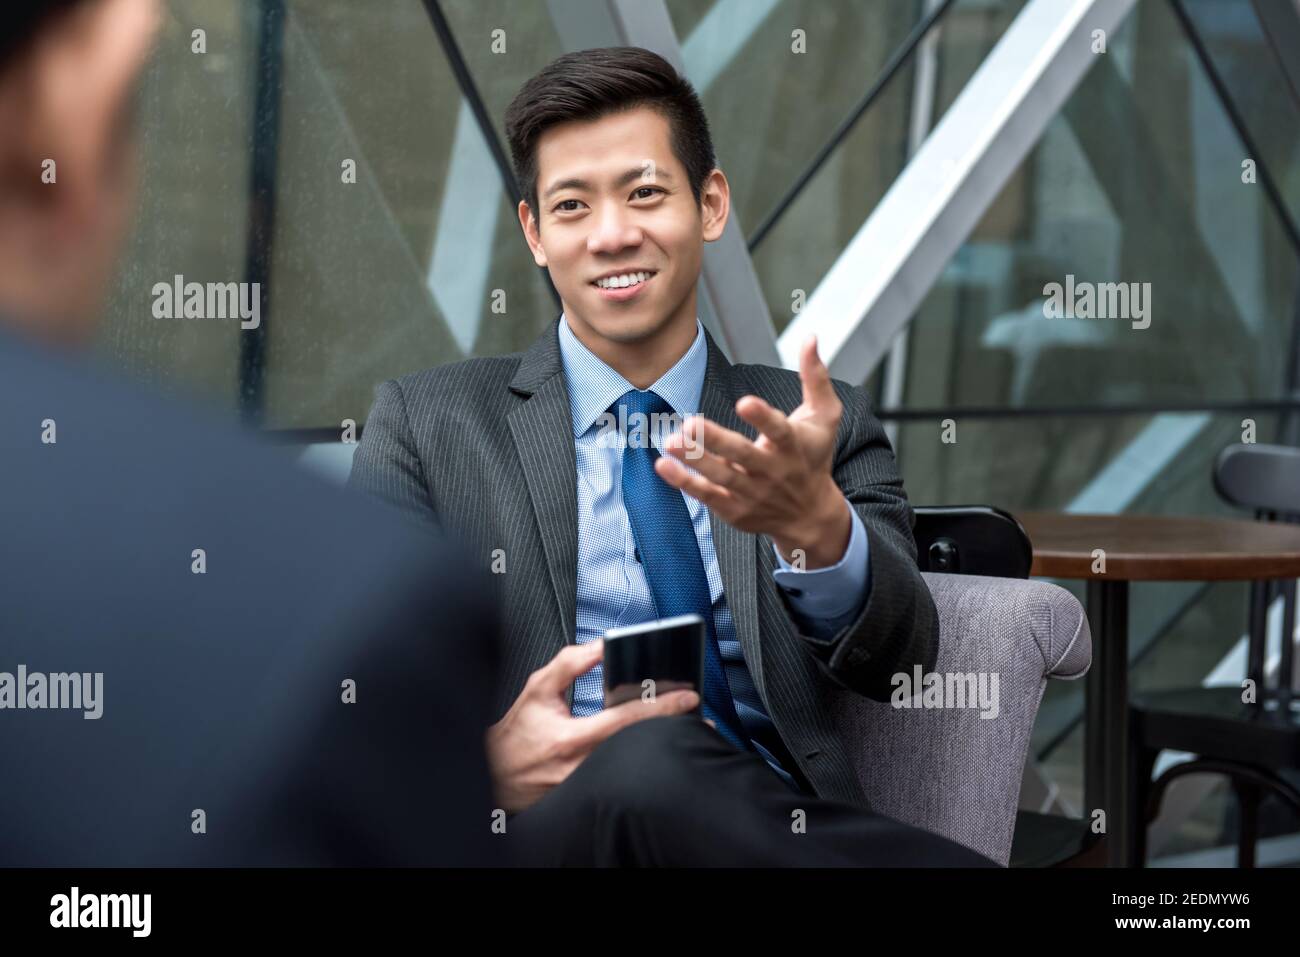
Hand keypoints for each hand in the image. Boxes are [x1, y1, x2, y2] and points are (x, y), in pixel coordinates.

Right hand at [484, 640, 701, 813]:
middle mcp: (585, 765)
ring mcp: (590, 783)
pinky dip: (643, 760)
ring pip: (637, 762)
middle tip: (700, 715)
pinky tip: (657, 747)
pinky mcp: (592, 793)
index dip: (661, 707)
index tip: (688, 696)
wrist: (497, 774)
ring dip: (661, 745)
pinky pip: (625, 774)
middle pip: (641, 745)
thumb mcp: (538, 689)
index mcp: (573, 738)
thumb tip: (600, 646)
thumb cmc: (517, 734)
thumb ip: (570, 663)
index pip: (627, 720)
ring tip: (685, 728)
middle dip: (673, 728)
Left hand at [658, 334, 850, 567]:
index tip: (744, 402)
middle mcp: (773, 471)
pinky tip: (664, 465)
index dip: (762, 417)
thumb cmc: (813, 457)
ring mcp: (753, 493)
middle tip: (690, 424)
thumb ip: (815, 378)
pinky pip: (707, 496)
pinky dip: (684, 482)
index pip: (778, 430)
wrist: (810, 514)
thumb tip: (811, 338)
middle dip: (716, 441)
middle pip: (743, 455)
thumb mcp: (825, 417)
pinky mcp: (735, 509)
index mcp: (793, 445)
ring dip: (694, 460)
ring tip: (670, 442)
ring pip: (721, 476)